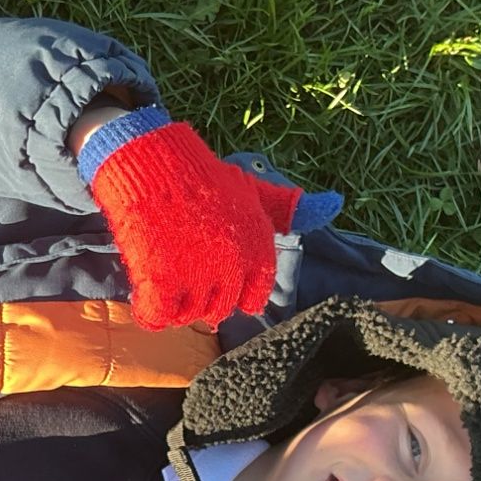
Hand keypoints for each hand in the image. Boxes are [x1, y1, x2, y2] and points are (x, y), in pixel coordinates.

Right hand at [80, 106, 294, 329]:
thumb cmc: (205, 180)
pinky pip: (158, 316)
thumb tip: (333, 204)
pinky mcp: (162, 280)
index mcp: (258, 251)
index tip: (214, 278)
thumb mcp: (253, 192)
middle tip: (182, 276)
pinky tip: (146, 297)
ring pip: (187, 316)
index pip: (251, 300)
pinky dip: (150, 312)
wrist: (156, 164)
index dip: (232, 293)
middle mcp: (232, 267)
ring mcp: (197, 275)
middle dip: (200, 299)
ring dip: (174, 306)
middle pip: (217, 311)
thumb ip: (287, 208)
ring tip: (163, 281)